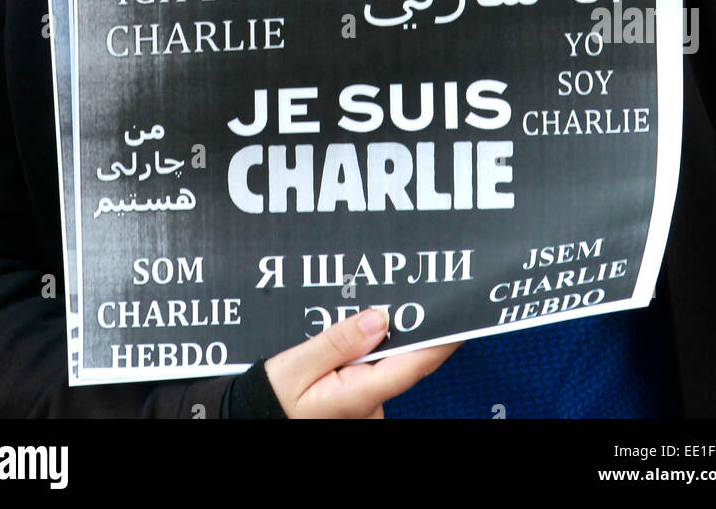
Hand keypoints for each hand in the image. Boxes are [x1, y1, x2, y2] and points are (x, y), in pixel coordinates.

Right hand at [264, 308, 460, 418]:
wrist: (253, 418)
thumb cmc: (271, 399)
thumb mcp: (296, 365)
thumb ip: (338, 341)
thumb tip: (380, 318)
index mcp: (360, 396)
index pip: (416, 363)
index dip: (442, 338)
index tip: (461, 312)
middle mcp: (371, 407)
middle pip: (399, 359)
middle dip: (394, 329)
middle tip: (386, 297)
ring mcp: (366, 408)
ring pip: (383, 364)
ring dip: (375, 341)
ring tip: (354, 312)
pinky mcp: (359, 404)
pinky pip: (370, 371)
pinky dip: (364, 354)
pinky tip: (345, 339)